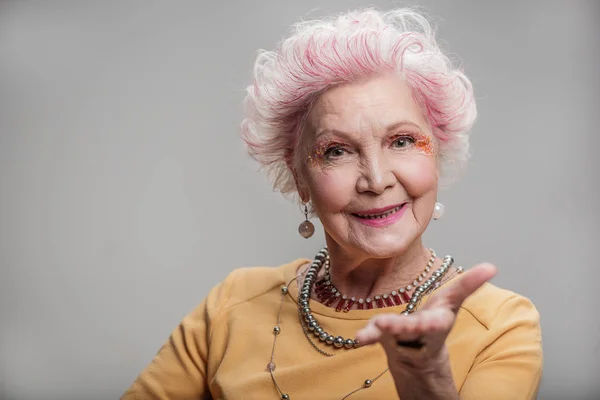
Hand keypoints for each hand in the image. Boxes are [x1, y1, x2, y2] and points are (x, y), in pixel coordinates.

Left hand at [355, 263, 496, 398]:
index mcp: (440, 319)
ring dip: (391, 328)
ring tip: (380, 325)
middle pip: (421, 327)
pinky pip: (375, 336)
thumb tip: (492, 266)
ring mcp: (403, 336)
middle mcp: (422, 331)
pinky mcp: (384, 338)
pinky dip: (367, 336)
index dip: (446, 311)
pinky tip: (359, 338)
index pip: (447, 310)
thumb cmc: (433, 322)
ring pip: (397, 333)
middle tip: (418, 324)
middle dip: (416, 326)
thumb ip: (468, 285)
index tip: (439, 318)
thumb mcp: (451, 301)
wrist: (416, 354)